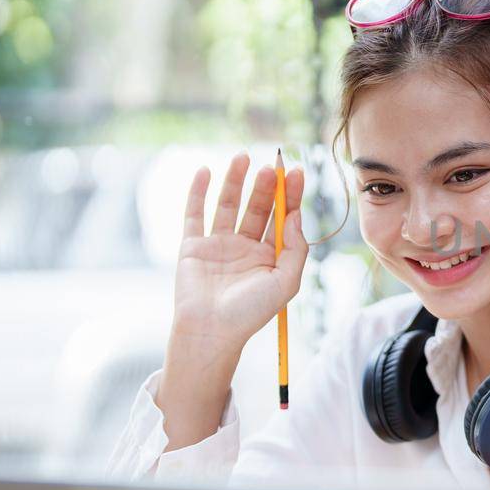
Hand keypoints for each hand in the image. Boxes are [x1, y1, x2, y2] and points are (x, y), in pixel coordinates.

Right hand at [172, 151, 307, 356]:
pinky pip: (195, 214)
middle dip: (265, 187)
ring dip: (235, 181)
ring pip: (228, 205)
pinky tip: (206, 171)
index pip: (282, 218)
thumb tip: (294, 214)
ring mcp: (218, 245)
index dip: (290, 195)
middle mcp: (245, 247)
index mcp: (270, 256)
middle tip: (271, 166)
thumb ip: (295, 248)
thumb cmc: (251, 313)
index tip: (296, 172)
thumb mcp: (286, 282)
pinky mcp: (193, 246)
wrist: (211, 331)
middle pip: (257, 208)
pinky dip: (198, 192)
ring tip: (242, 157)